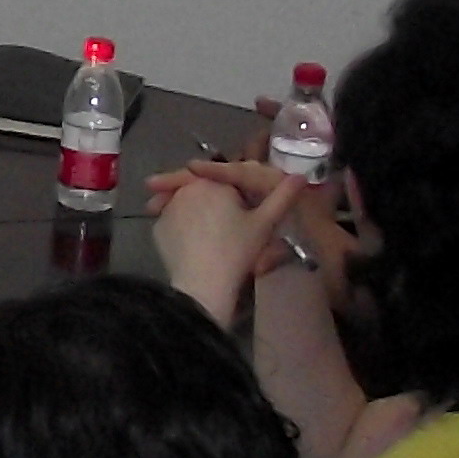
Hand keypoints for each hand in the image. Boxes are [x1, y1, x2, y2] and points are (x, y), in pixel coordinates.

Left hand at [144, 160, 302, 328]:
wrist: (202, 283)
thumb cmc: (237, 250)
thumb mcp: (265, 223)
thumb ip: (282, 196)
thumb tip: (301, 176)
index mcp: (214, 181)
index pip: (225, 175)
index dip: (235, 189)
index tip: (243, 204)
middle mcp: (186, 188)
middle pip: (202, 186)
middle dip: (212, 197)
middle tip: (227, 221)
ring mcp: (168, 206)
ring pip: (184, 201)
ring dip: (195, 209)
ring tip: (211, 231)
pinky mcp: (157, 227)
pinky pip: (172, 220)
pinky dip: (181, 225)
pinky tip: (193, 242)